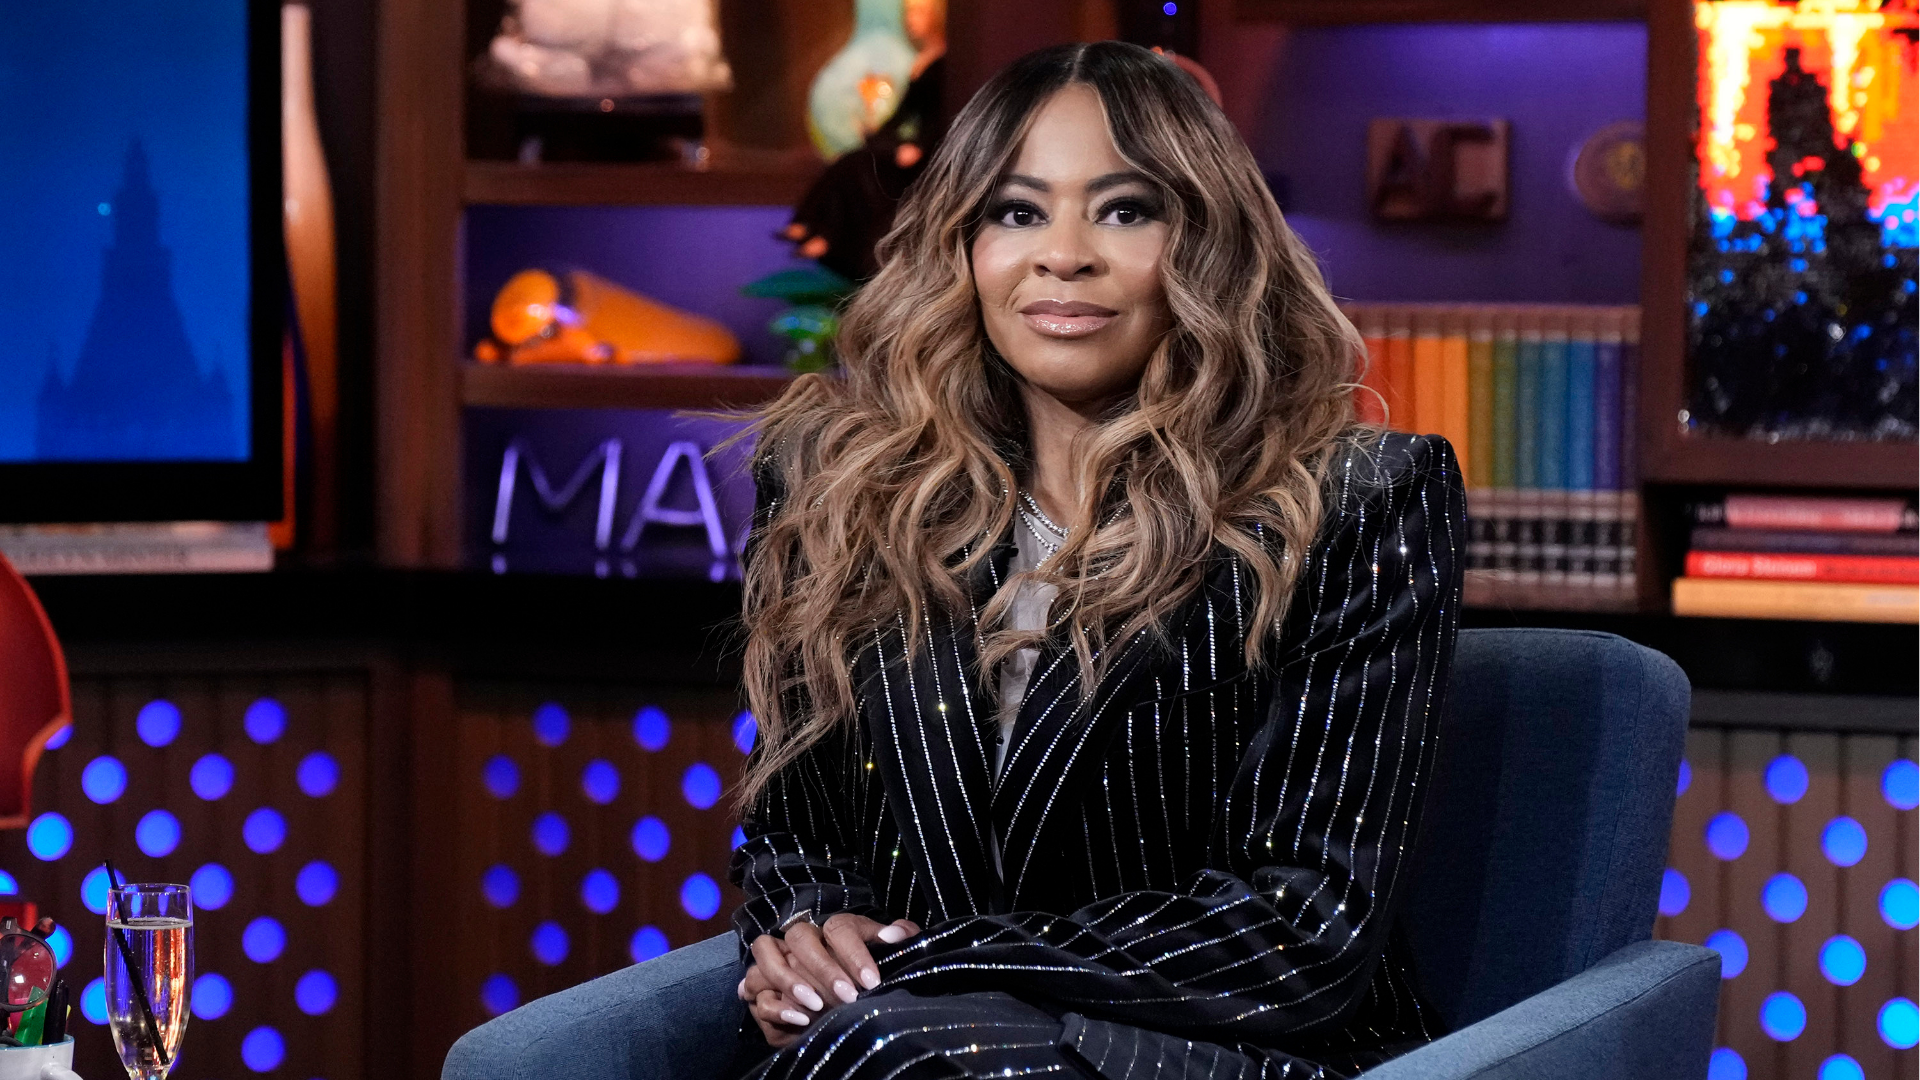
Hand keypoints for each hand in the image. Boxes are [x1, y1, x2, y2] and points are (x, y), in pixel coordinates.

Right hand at [739, 915, 919, 1044]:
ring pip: (768, 952)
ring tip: (817, 1006)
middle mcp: (800, 940)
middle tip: (848, 997)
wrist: (839, 1010)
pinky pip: (756, 991)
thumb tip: (897, 934)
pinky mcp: (760, 990)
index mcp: (832, 930)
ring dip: (791, 979)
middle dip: (824, 968)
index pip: (838, 928)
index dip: (854, 952)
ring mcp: (776, 961)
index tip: (871, 981)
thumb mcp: (885, 959)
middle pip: (800, 936)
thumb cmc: (864, 979)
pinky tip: (800, 1019)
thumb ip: (897, 940)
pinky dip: (777, 1005)